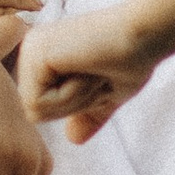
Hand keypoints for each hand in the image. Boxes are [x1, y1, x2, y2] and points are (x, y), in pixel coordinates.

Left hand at [16, 1, 156, 140]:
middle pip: (35, 114)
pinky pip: (38, 103)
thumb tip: (73, 138)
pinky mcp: (34, 53)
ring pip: (35, 112)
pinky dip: (70, 95)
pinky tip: (85, 68)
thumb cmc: (132, 59)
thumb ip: (88, 113)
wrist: (145, 35)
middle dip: (74, 105)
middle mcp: (31, 51)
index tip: (98, 78)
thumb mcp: (107, 93)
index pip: (43, 110)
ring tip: (92, 70)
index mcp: (44, 59)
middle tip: (96, 75)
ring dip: (74, 99)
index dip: (76, 106)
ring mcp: (30, 50)